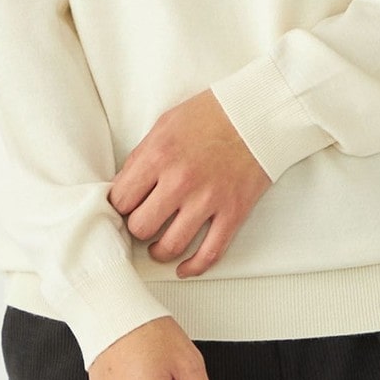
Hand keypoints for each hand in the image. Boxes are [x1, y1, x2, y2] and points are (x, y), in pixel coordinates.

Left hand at [109, 89, 271, 276]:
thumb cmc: (212, 114)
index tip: (126, 207)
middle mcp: (181, 180)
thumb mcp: (165, 124)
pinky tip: (184, 267)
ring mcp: (208, 199)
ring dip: (159, 251)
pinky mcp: (233, 211)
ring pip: (171, 246)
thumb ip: (143, 157)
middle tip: (143, 222)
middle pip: (141, 227)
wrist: (258, 112)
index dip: (120, 206)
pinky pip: (209, 253)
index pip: (121, 199)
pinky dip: (193, 267)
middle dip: (138, 227)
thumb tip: (125, 188)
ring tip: (158, 246)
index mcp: (159, 155)